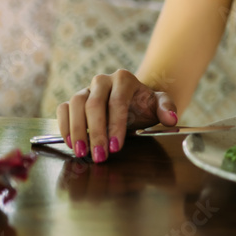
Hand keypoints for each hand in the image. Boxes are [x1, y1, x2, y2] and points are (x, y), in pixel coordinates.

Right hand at [56, 69, 178, 162]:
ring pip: (75, 104)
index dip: (115, 125)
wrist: (133, 101)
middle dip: (95, 132)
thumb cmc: (145, 105)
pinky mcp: (74, 100)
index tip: (116, 148)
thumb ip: (167, 108)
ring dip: (76, 130)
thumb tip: (171, 118)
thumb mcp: (160, 104)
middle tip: (99, 155)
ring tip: (82, 152)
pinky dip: (64, 125)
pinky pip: (63, 109)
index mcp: (124, 79)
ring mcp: (86, 89)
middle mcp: (102, 80)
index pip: (117, 102)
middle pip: (94, 104)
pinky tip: (71, 144)